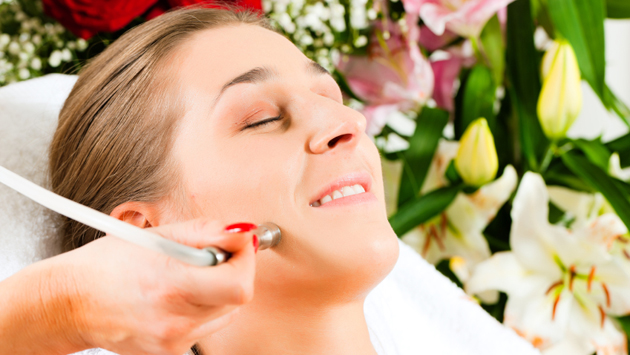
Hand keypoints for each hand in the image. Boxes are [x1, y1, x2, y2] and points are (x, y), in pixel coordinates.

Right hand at [25, 219, 255, 354]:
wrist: (71, 303)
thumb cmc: (108, 265)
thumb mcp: (156, 235)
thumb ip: (205, 233)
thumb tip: (241, 233)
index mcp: (171, 283)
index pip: (239, 283)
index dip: (246, 259)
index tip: (238, 244)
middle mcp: (175, 317)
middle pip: (237, 297)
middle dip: (233, 271)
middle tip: (212, 257)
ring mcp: (173, 339)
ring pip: (226, 312)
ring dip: (218, 291)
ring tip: (186, 278)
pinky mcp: (170, 352)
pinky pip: (206, 327)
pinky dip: (202, 309)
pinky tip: (176, 297)